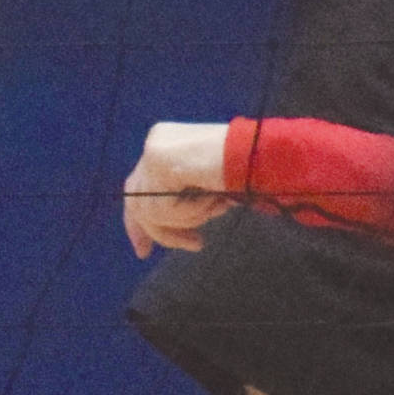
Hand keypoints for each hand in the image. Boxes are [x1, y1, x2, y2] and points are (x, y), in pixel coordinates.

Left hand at [122, 121, 233, 259]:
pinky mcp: (158, 161)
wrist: (258, 152)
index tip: (144, 252)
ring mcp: (153, 151)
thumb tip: (159, 229)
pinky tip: (212, 197)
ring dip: (189, 219)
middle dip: (161, 233)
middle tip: (194, 245)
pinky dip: (190, 212)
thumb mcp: (202, 187)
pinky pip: (162, 209)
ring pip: (151, 212)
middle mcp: (153, 142)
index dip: (137, 224)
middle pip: (137, 203)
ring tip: (216, 204)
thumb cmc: (241, 168)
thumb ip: (178, 199)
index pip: (135, 189)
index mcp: (164, 142)